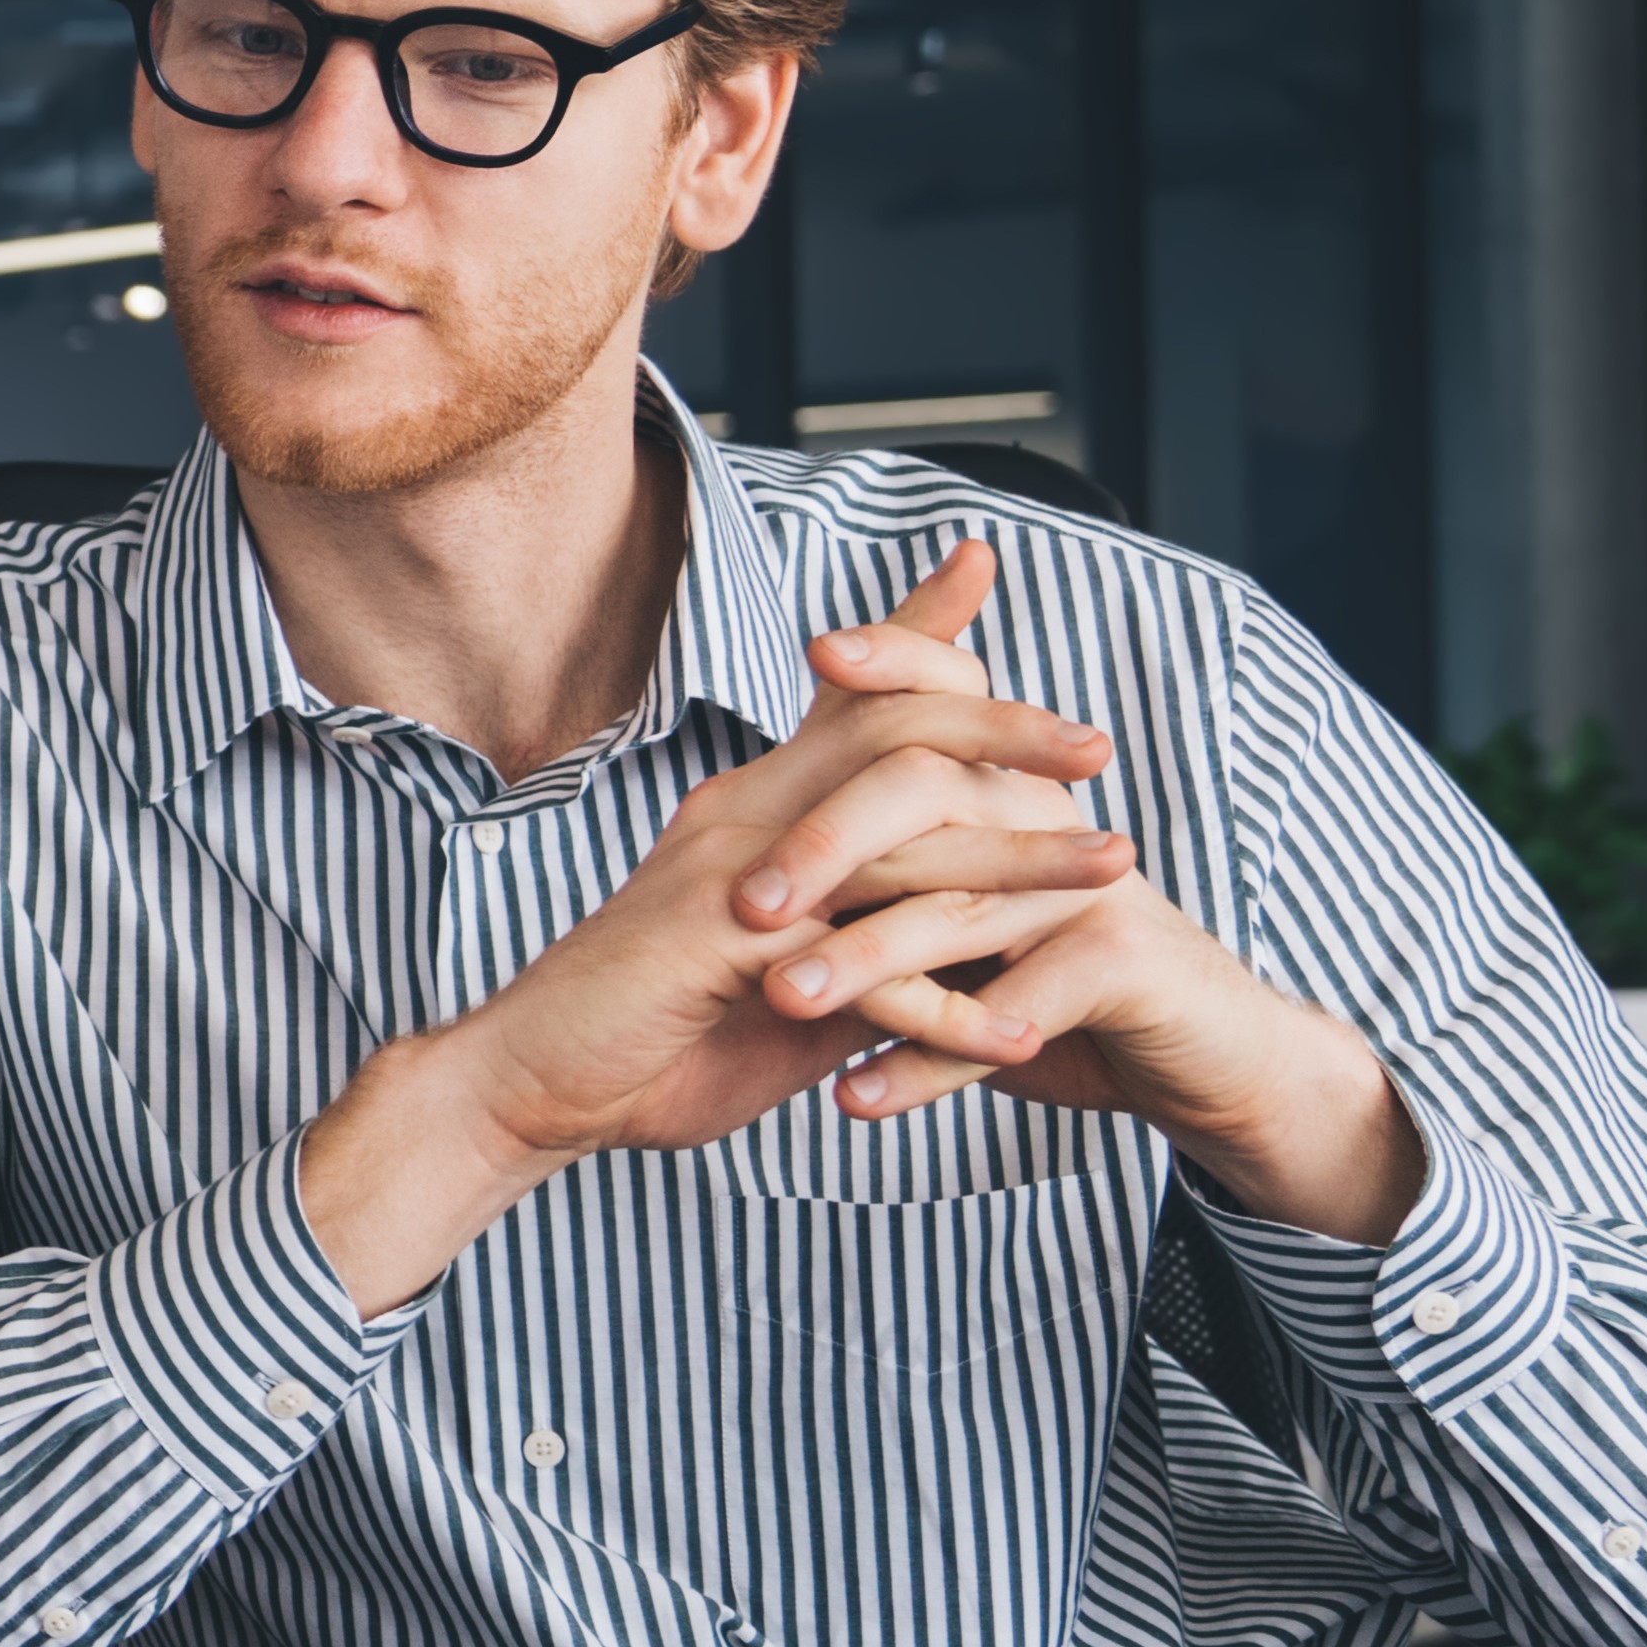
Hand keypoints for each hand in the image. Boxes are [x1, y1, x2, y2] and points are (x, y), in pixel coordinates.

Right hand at [296, 542, 1141, 1306]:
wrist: (531, 1084)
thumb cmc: (652, 1030)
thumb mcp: (776, 970)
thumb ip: (858, 934)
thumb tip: (944, 936)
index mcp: (753, 807)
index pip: (845, 697)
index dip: (910, 627)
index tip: (980, 562)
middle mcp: (744, 818)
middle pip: (891, 735)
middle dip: (1007, 732)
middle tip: (1100, 744)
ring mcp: (733, 881)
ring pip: (900, 846)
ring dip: (1019, 861)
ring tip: (1114, 869)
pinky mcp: (728, 958)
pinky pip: (867, 974)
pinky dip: (951, 1013)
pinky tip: (1020, 1042)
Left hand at [751, 563, 1417, 1239]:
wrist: (1199, 1063)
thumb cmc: (1055, 984)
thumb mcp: (970, 914)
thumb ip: (885, 870)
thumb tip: (753, 844)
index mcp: (1006, 789)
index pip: (945, 701)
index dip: (893, 663)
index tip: (815, 651)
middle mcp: (1047, 819)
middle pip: (927, 796)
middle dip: (826, 845)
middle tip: (741, 903)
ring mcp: (1087, 889)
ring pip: (957, 911)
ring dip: (861, 964)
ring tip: (781, 1000)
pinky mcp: (1119, 969)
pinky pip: (1005, 1018)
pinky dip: (926, 1064)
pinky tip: (857, 1099)